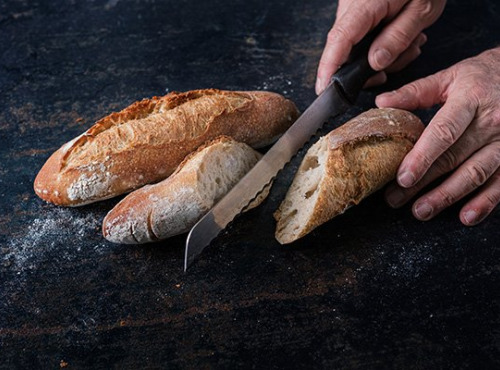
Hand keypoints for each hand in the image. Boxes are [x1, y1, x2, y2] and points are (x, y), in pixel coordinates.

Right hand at [316, 0, 445, 93]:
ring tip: (412, 41)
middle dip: (373, 65)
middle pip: (346, 48)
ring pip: (356, 46)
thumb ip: (398, 37)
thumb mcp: (423, 9)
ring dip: (384, 53)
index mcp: (366, 3)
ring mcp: (352, 7)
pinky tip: (403, 35)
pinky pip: (362, 37)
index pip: (340, 39)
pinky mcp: (357, 10)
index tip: (324, 88)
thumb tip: (375, 64)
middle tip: (405, 56)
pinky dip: (381, 43)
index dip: (329, 66)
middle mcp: (351, 5)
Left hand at [377, 47, 499, 225]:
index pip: (443, 132)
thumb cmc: (482, 77)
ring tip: (421, 211)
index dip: (422, 157)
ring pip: (475, 174)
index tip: (402, 177)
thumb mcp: (450, 77)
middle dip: (423, 183)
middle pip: (453, 158)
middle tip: (396, 199)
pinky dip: (485, 202)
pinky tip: (466, 216)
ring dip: (447, 196)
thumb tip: (381, 102)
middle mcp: (491, 122)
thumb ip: (415, 92)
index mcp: (470, 99)